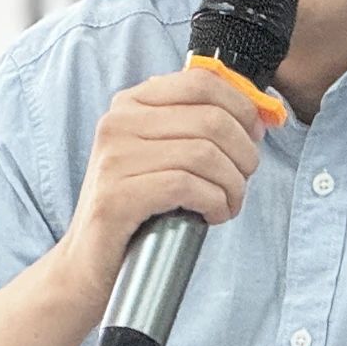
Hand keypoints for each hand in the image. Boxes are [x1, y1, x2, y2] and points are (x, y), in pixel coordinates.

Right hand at [56, 66, 266, 316]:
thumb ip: (196, 126)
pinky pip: (187, 186)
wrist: (89, 264)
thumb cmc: (138, 209)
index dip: (241, 106)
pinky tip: (212, 216)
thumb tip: (256, 115)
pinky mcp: (116, 198)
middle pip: (211, 120)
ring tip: (228, 203)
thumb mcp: (163, 154)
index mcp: (130, 104)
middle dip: (244, 153)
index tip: (255, 134)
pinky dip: (214, 203)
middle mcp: (117, 123)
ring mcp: (113, 160)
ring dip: (232, 184)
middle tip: (243, 179)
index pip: (201, 81)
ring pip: (205, 154)